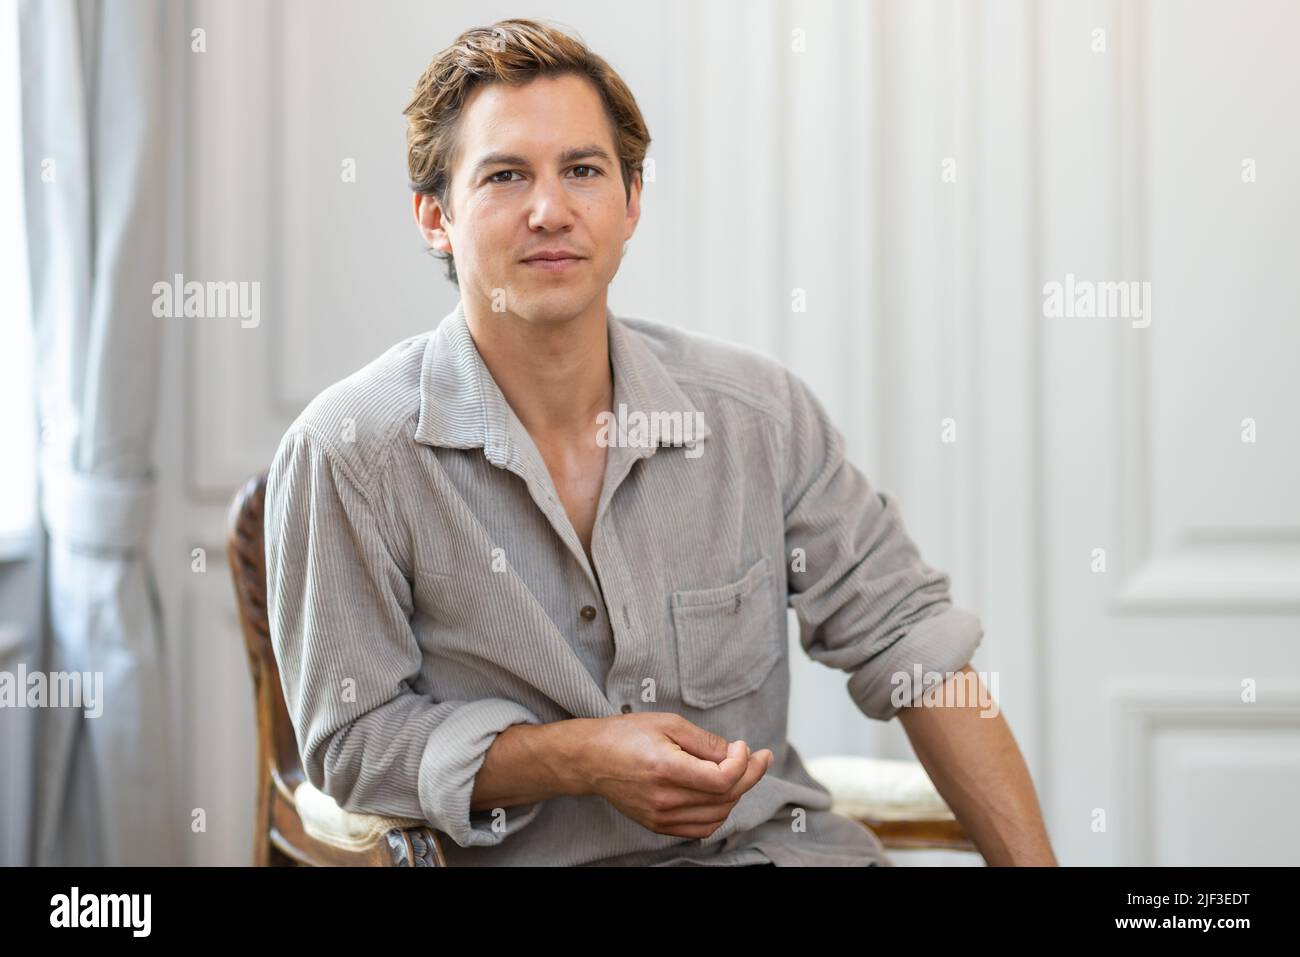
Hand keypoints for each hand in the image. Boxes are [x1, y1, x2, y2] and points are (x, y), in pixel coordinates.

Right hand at [573, 712, 773, 838]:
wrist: (592, 759)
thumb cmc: (627, 735)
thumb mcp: (668, 724)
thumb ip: (706, 741)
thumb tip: (736, 753)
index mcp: (666, 769)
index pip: (722, 780)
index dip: (742, 763)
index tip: (742, 746)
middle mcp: (665, 799)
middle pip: (725, 798)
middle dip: (749, 775)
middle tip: (759, 757)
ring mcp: (661, 817)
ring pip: (718, 815)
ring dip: (736, 794)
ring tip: (740, 772)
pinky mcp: (659, 825)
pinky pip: (701, 828)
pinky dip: (719, 813)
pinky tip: (721, 794)